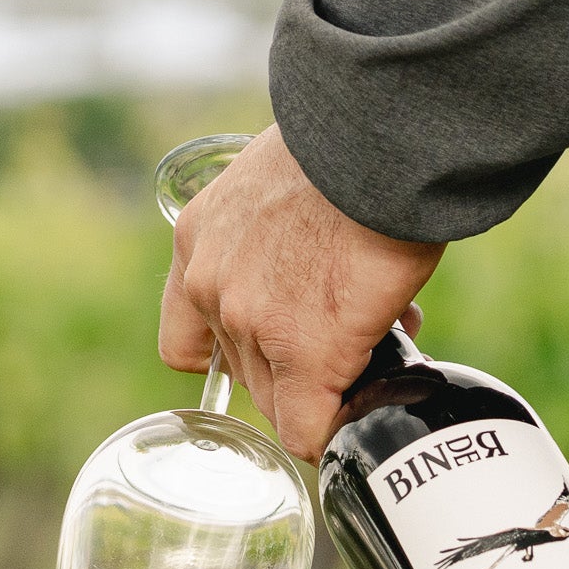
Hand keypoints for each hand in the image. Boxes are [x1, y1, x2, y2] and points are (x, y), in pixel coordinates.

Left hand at [159, 128, 444, 462]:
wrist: (377, 139)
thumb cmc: (347, 149)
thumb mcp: (278, 183)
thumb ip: (275, 235)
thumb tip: (319, 268)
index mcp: (198, 241)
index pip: (191, 337)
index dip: (240, 347)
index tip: (283, 335)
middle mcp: (211, 286)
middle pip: (242, 372)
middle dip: (296, 363)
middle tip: (349, 335)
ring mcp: (251, 323)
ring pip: (276, 400)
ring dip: (324, 386)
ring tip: (376, 341)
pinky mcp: (305, 353)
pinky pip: (306, 427)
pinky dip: (332, 429)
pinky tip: (358, 413)